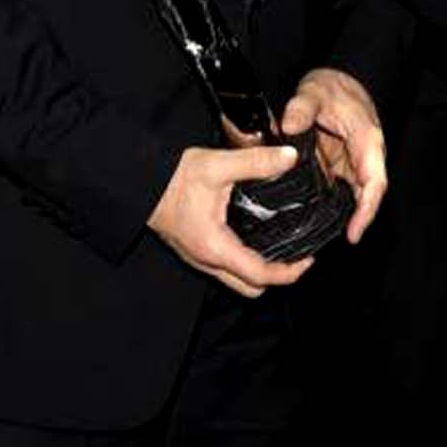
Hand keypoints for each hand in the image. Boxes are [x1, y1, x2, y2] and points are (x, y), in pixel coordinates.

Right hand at [147, 144, 314, 297]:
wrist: (139, 181)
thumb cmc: (172, 178)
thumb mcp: (217, 165)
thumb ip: (255, 162)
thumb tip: (290, 158)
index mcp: (216, 247)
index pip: (260, 276)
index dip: (289, 273)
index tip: (308, 259)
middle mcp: (207, 260)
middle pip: (250, 287)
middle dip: (278, 277)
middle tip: (298, 255)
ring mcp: (199, 258)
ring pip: (237, 280)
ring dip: (261, 270)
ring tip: (281, 246)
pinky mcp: (196, 251)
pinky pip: (226, 268)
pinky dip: (246, 261)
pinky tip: (256, 237)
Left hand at [279, 67, 385, 243]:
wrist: (337, 81)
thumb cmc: (333, 88)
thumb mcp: (314, 92)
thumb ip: (302, 108)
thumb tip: (289, 126)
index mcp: (367, 143)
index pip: (374, 184)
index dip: (366, 212)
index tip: (354, 233)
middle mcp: (363, 158)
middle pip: (364, 198)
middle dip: (352, 223)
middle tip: (328, 244)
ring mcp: (351, 164)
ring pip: (349, 197)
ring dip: (338, 217)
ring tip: (315, 237)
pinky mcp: (338, 166)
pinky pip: (335, 190)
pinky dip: (325, 204)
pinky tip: (308, 218)